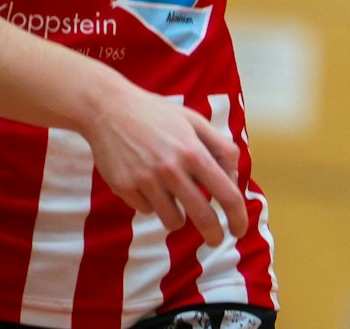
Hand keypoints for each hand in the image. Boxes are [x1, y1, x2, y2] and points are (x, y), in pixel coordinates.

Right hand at [81, 82, 248, 245]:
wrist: (109, 109)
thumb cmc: (157, 114)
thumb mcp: (195, 121)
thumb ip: (220, 147)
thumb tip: (233, 177)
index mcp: (194, 152)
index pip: (226, 194)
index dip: (238, 217)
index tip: (239, 230)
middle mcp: (172, 169)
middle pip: (202, 216)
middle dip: (213, 234)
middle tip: (215, 239)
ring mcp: (146, 180)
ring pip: (172, 220)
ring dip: (178, 217)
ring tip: (173, 199)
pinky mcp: (124, 188)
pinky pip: (146, 210)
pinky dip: (151, 203)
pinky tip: (145, 182)